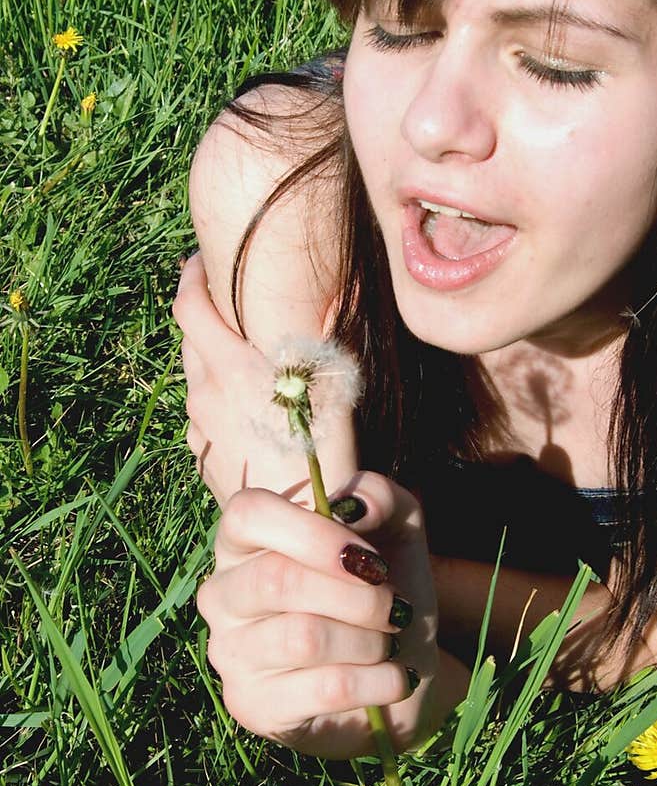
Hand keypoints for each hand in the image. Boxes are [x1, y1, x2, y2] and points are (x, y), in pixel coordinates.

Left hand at [172, 253, 356, 507]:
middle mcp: (203, 395)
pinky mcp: (202, 457)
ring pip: (196, 380)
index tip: (200, 260)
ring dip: (213, 362)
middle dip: (205, 316)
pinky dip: (217, 400)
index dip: (190, 277)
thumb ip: (325, 331)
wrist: (298, 524)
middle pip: (189, 340)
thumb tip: (339, 285)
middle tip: (232, 305)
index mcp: (229, 369)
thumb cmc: (325, 453)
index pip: (188, 307)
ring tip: (248, 362)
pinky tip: (249, 411)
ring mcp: (198, 429)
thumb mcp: (333, 383)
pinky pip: (203, 416)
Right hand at [196, 474, 442, 757]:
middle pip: (278, 580)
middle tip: (396, 608)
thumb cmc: (382, 591)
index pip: (248, 514)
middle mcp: (222, 595)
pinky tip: (396, 679)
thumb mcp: (396, 530)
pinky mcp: (253, 707)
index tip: (369, 558)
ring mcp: (230, 655)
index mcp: (244, 542)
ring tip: (389, 644)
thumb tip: (352, 506)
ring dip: (369, 641)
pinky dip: (378, 681)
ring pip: (303, 637)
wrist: (398, 671)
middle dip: (359, 596)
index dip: (314, 533)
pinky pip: (324, 687)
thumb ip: (379, 496)